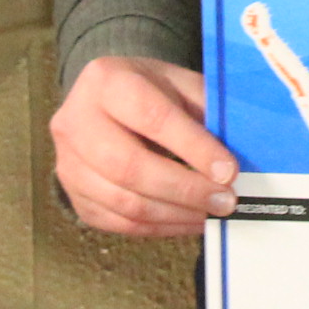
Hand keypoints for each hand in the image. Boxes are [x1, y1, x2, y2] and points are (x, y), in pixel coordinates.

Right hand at [50, 56, 236, 236]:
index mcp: (106, 81)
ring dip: (175, 214)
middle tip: (224, 200)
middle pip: (129, 166)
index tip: (228, 170)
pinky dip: (159, 227)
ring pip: (123, 202)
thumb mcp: (178, 83)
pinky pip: (118, 222)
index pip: (151, 117)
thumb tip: (240, 155)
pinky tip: (188, 221)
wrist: (105, 99)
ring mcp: (68, 163)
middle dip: (184, 189)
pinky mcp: (74, 195)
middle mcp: (75, 122)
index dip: (192, 147)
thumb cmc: (150, 90)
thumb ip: (205, 111)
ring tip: (211, 214)